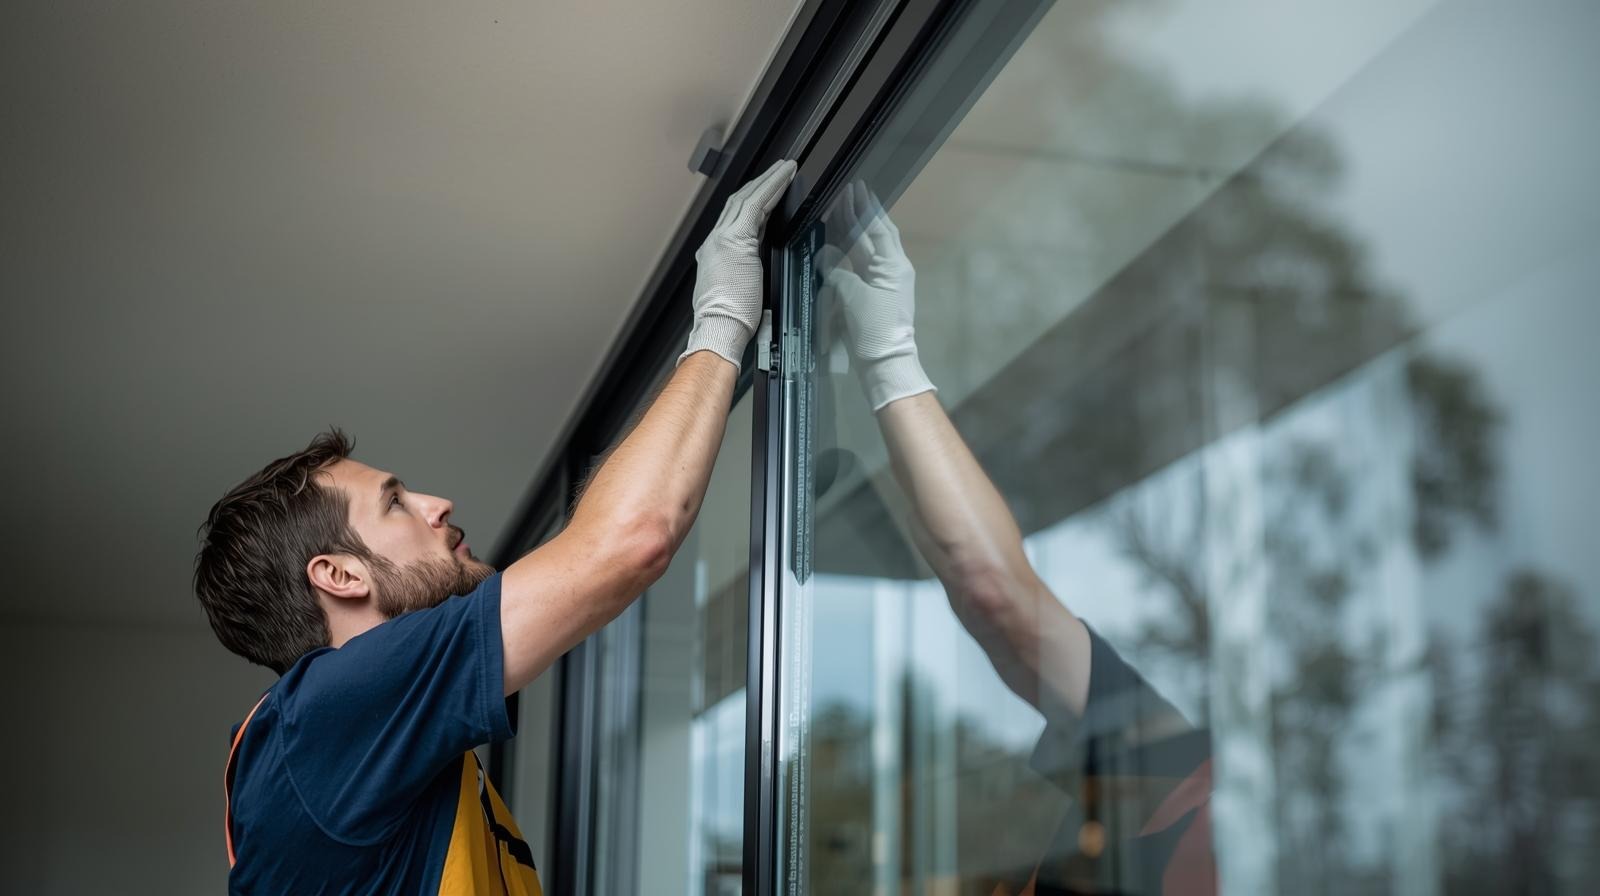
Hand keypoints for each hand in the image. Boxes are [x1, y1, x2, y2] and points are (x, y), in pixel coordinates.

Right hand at [679, 159, 798, 370]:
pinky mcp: (735, 240)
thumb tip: (758, 269)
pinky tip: (784, 177)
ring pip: (747, 199)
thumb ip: (745, 272)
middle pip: (737, 203)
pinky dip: (771, 188)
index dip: (752, 202)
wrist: (719, 329)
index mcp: (714, 254)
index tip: (767, 192)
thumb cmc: (730, 321)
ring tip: (785, 168)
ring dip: (768, 180)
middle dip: (759, 184)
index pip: (735, 219)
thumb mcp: (737, 290)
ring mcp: (722, 239)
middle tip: (777, 170)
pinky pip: (756, 205)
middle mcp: (714, 241)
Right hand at [819, 181, 934, 410]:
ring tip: (840, 210)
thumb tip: (826, 256)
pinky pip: (859, 266)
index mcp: (894, 265)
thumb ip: (839, 272)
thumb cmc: (876, 331)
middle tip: (846, 192)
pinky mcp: (872, 296)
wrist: (884, 364)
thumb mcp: (855, 297)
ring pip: (866, 249)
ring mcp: (882, 283)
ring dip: (853, 230)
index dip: (866, 208)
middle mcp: (891, 270)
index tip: (855, 188)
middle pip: (873, 235)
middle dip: (859, 214)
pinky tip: (837, 243)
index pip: (879, 228)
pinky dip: (848, 252)